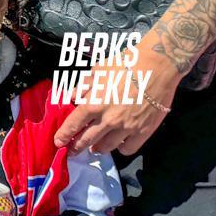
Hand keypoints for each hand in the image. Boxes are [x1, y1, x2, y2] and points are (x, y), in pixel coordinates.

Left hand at [54, 49, 179, 154]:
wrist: (156, 67)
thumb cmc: (125, 64)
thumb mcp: (99, 70)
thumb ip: (84, 86)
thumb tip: (73, 96)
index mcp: (94, 103)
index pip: (74, 124)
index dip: (64, 134)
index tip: (58, 142)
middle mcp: (108, 119)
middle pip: (88, 139)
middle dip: (77, 147)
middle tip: (73, 151)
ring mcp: (127, 127)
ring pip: (107, 147)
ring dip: (98, 148)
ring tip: (95, 148)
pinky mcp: (144, 131)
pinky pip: (128, 148)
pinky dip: (121, 148)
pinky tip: (119, 144)